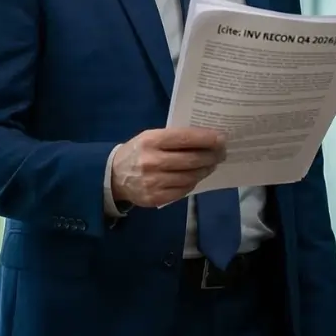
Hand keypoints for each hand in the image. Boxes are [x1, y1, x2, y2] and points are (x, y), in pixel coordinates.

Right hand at [109, 128, 226, 207]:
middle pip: (192, 160)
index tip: (222, 139)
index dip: (207, 139)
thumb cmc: (138, 152)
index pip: (185, 138)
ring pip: (190, 177)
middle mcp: (152, 161)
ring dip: (205, 170)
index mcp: (151, 141)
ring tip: (211, 165)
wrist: (114, 176)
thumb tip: (206, 138)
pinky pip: (183, 191)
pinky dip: (193, 183)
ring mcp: (154, 182)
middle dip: (211, 156)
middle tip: (221, 153)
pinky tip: (195, 177)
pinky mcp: (156, 198)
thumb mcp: (150, 137)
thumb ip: (174, 138)